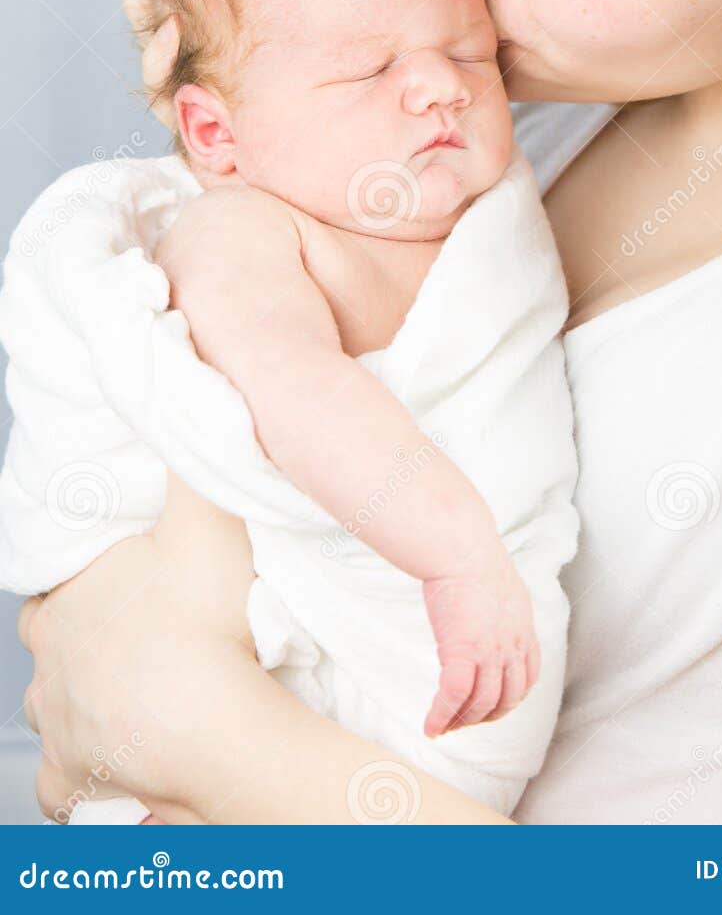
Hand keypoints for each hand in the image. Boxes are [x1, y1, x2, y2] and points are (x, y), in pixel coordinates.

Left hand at [19, 476, 255, 822]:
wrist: (210, 726)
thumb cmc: (203, 622)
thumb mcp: (205, 517)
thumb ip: (189, 459)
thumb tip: (180, 399)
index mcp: (65, 600)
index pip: (61, 578)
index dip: (94, 575)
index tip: (133, 577)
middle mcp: (46, 664)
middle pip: (55, 641)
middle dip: (88, 636)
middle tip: (146, 631)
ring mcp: (58, 724)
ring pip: (54, 706)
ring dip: (86, 699)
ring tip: (139, 693)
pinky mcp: (74, 779)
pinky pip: (64, 785)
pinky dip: (88, 774)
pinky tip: (116, 764)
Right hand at [421, 549, 541, 737]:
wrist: (460, 545)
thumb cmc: (470, 555)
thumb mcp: (499, 583)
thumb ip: (498, 606)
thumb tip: (482, 610)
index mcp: (523, 627)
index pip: (527, 678)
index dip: (510, 698)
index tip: (491, 705)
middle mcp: (512, 644)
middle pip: (506, 698)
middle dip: (485, 716)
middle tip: (463, 721)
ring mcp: (490, 651)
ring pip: (481, 703)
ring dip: (461, 721)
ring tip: (444, 727)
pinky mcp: (463, 651)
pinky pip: (453, 697)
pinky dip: (441, 716)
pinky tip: (430, 725)